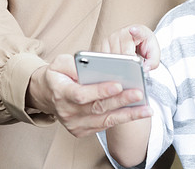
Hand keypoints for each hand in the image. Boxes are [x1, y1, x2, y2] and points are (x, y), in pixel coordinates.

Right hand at [26, 54, 150, 137]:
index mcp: (62, 93)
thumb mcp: (59, 63)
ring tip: (147, 109)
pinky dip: (124, 118)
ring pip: (105, 120)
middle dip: (120, 101)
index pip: (81, 95)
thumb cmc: (58, 75)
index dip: (99, 91)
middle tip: (138, 93)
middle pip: (97, 108)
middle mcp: (68, 112)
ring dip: (128, 114)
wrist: (47, 95)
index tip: (118, 85)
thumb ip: (73, 63)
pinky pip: (106, 124)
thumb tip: (92, 64)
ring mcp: (76, 124)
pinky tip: (139, 112)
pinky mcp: (83, 130)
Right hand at [100, 24, 159, 71]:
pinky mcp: (103, 44)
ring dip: (119, 64)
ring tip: (126, 64)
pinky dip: (110, 64)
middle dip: (127, 64)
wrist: (138, 40)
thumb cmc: (145, 44)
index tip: (132, 30)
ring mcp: (111, 37)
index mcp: (138, 31)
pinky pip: (105, 58)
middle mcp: (122, 32)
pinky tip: (118, 64)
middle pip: (123, 53)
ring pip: (112, 57)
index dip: (135, 31)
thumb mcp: (154, 53)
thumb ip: (153, 62)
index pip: (137, 31)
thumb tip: (145, 69)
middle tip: (133, 67)